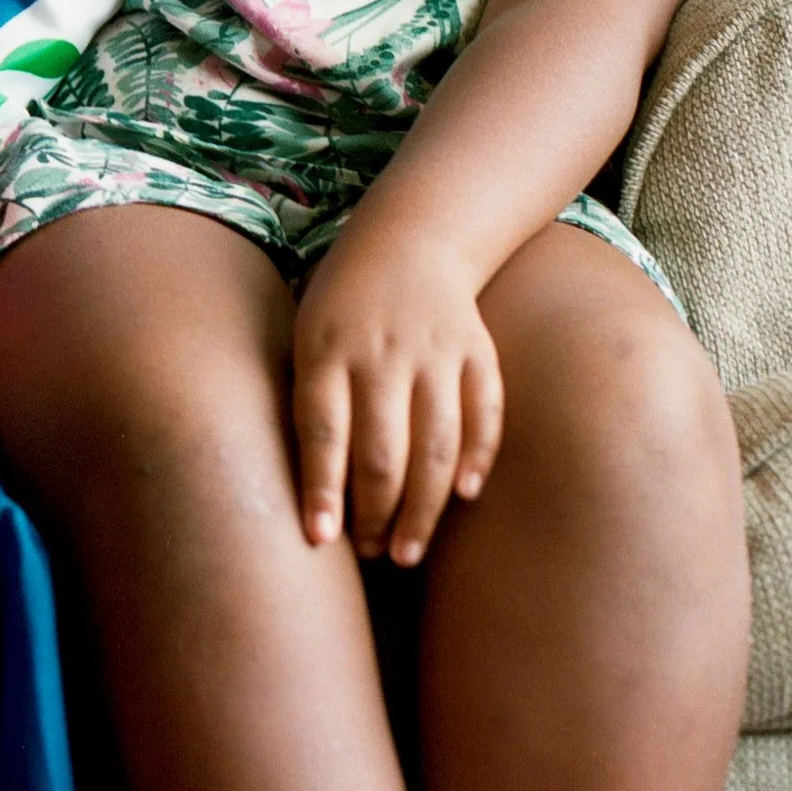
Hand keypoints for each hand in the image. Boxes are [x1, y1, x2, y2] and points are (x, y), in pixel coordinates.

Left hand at [290, 231, 503, 566]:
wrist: (409, 238)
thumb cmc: (343, 303)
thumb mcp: (307, 334)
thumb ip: (310, 400)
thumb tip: (313, 491)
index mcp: (326, 347)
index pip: (322, 431)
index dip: (322, 489)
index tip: (321, 539)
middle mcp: (381, 351)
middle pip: (382, 452)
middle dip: (375, 514)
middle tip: (371, 552)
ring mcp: (434, 351)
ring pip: (436, 446)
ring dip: (424, 509)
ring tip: (408, 550)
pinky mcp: (476, 350)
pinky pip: (484, 415)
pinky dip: (477, 459)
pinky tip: (463, 496)